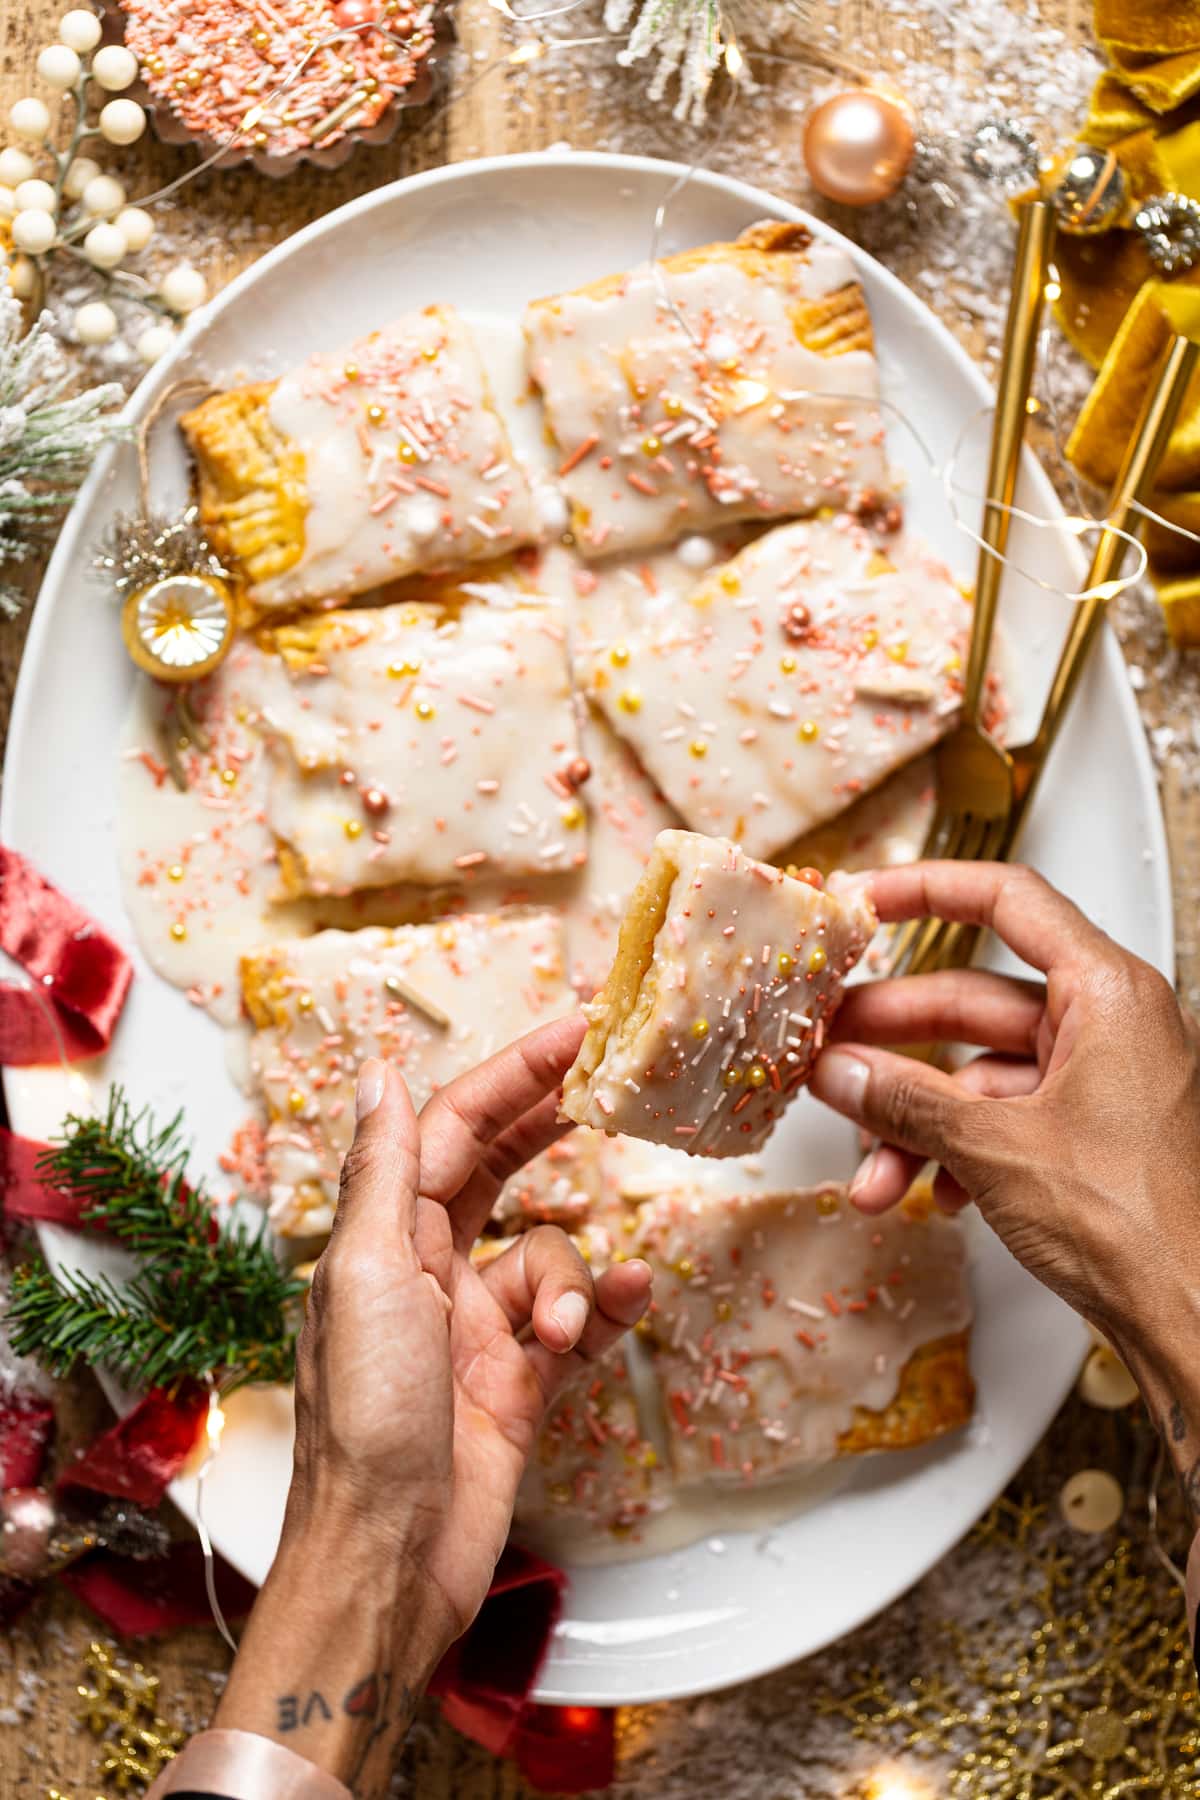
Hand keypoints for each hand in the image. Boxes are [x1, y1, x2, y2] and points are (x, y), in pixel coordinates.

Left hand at [215, 1013, 651, 1796]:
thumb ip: (386, 1175)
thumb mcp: (367, 1276)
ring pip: (549, 1257)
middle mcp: (429, 1272)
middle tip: (608, 1085)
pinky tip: (621, 1304)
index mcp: (384, 1239)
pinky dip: (602, 1309)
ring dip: (568, 1279)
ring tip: (555, 1329)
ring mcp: (477, 1328)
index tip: (576, 1030)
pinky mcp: (519, 1383)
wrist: (390, 1557)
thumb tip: (382, 1076)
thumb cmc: (366, 1416)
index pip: (456, 1131)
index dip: (513, 1075)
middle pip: (502, 1171)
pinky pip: (577, 1324)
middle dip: (551, 1126)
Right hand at [809, 861, 1199, 1513]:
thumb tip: (839, 1070)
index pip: (1007, 901)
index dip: (925, 890)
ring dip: (915, 1119)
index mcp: (1108, 994)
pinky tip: (927, 1191)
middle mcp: (1111, 1025)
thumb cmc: (1140, 1227)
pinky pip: (1004, 1118)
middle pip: (976, 998)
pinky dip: (956, 1150)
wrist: (1193, 1319)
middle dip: (893, 1038)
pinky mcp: (1094, 1134)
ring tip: (866, 1161)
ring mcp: (1105, 1081)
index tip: (863, 900)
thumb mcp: (995, 1149)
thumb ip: (905, 1100)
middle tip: (827, 1047)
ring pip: (982, 1073)